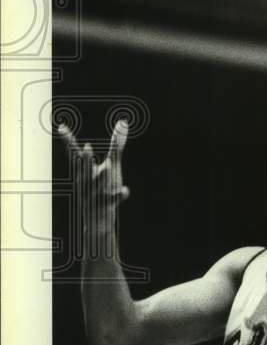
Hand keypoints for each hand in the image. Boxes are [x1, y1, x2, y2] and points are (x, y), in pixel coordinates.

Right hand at [59, 119, 129, 236]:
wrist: (98, 222)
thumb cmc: (103, 188)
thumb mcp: (111, 165)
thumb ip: (116, 144)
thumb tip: (123, 122)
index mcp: (85, 171)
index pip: (76, 154)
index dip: (69, 141)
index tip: (61, 127)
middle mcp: (87, 181)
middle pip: (84, 169)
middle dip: (86, 159)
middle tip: (88, 147)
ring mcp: (94, 194)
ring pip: (97, 185)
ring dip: (102, 176)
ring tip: (109, 167)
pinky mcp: (104, 206)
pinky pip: (112, 200)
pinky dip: (119, 195)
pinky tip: (125, 190)